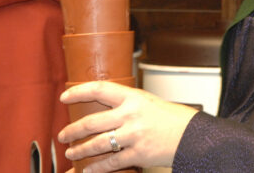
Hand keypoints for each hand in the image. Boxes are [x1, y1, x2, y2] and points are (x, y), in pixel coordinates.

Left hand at [58, 81, 197, 172]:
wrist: (191, 134)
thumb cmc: (169, 117)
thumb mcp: (146, 101)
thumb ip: (124, 104)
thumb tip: (101, 108)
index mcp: (132, 97)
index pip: (98, 89)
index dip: (78, 92)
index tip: (64, 97)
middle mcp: (130, 115)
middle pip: (91, 122)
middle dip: (72, 130)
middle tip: (63, 135)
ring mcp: (133, 135)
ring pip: (96, 144)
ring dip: (80, 150)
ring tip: (71, 152)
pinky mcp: (138, 154)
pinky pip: (110, 163)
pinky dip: (96, 168)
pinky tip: (87, 170)